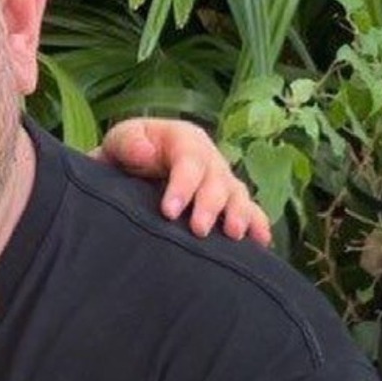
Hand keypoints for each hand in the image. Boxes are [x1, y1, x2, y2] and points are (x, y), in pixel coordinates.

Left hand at [93, 118, 271, 245]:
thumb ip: (128, 143)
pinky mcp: (230, 199)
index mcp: (184, 138)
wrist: (131, 168)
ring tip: (233, 235)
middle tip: (198, 230)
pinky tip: (261, 242)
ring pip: (237, 194)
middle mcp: (209, 157)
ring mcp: (222, 178)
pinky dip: (258, 224)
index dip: (182, 186)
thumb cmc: (127, 152)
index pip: (189, 161)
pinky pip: (251, 210)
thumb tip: (146, 153)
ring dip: (239, 215)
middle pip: (217, 180)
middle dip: (209, 206)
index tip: (168, 212)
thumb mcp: (120, 140)